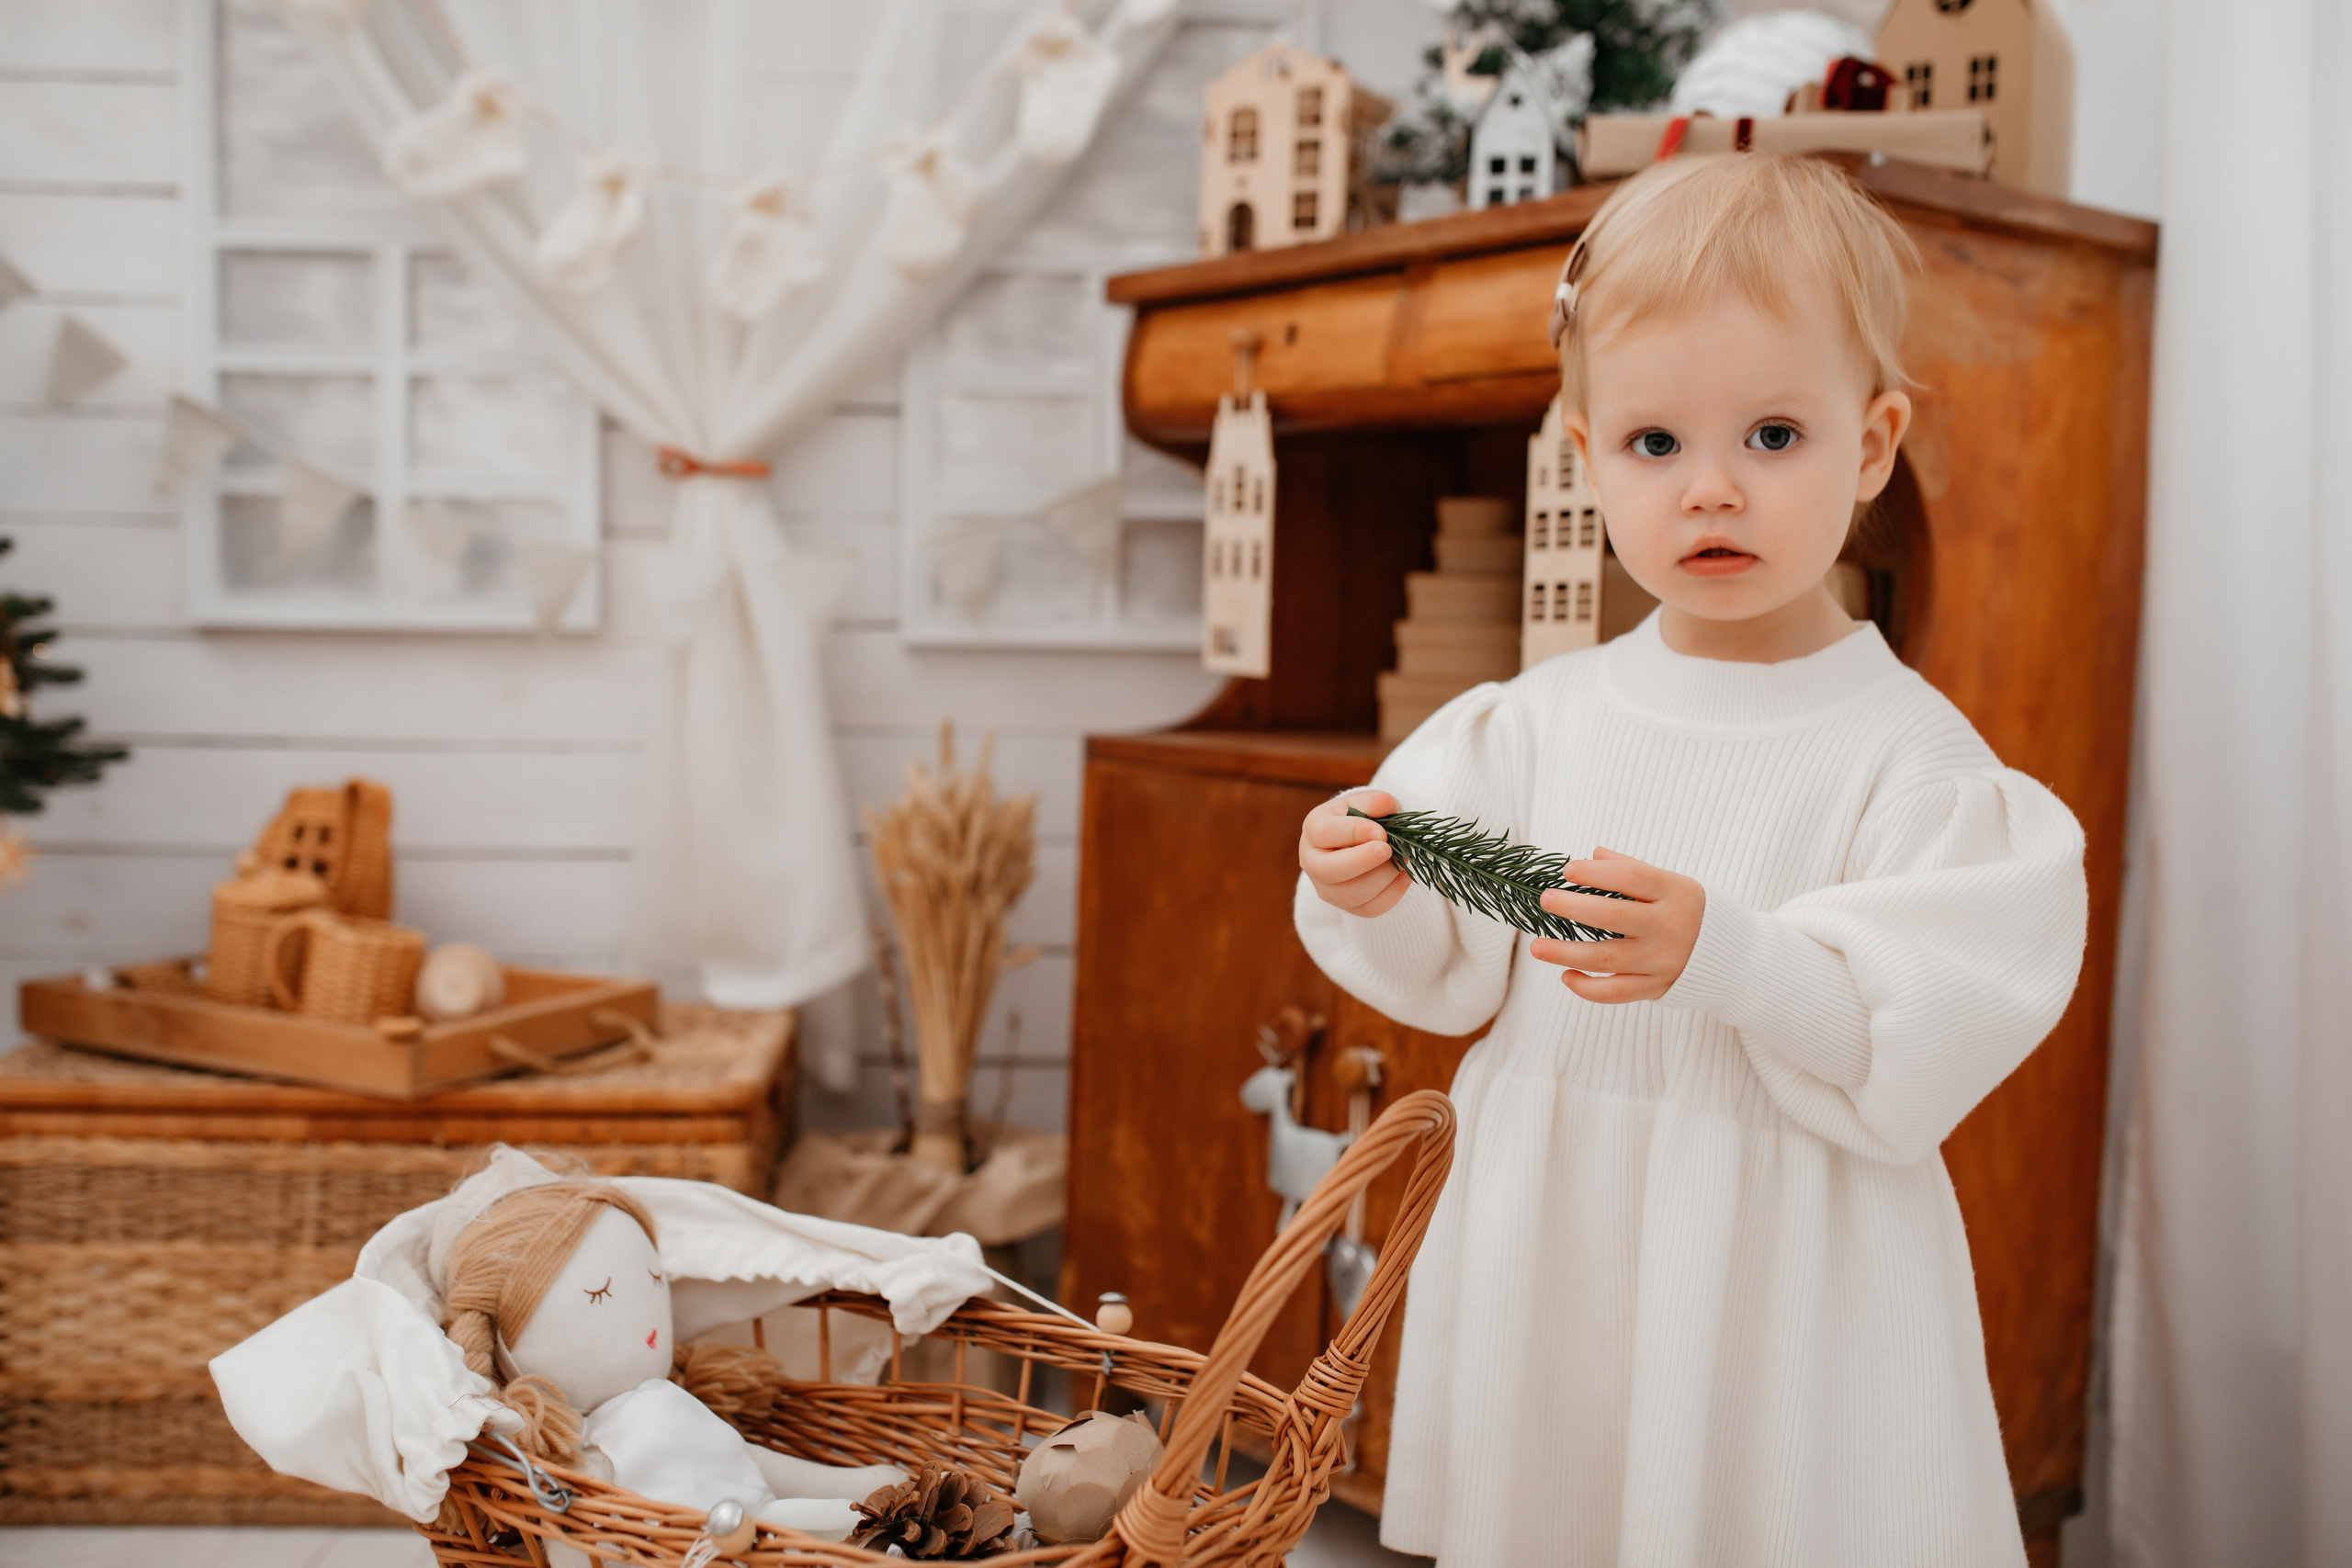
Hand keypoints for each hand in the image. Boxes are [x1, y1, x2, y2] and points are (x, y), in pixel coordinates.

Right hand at [1300, 790, 1409, 917]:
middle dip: (1361, 862)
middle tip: (1387, 850)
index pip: (1324, 833)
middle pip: (1327, 870)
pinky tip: (1404, 877)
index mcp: (1313, 828)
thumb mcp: (1368, 802)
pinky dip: (1391, 895)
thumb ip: (1376, 801)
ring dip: (1380, 879)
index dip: (1353, 833)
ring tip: (1400, 861)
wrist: (1363, 840)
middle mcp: (1311, 861)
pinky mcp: (1344, 906)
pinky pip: (1367, 910)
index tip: (1381, 832)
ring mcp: (1325, 887)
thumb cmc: (1364, 816)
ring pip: (1348, 895)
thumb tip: (1385, 805)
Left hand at [1526, 847, 1704, 1002]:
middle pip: (1612, 918)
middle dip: (1572, 908)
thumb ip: (1633, 870)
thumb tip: (1593, 855)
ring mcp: (1661, 960)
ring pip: (1606, 959)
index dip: (1596, 873)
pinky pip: (1615, 992)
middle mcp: (1669, 927)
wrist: (1736, 956)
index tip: (1566, 870)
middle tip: (1544, 900)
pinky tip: (1565, 975)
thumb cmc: (1691, 910)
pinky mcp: (1656, 987)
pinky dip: (1587, 988)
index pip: (1631, 878)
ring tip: (1535, 946)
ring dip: (1565, 952)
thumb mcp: (1673, 883)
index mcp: (1675, 893)